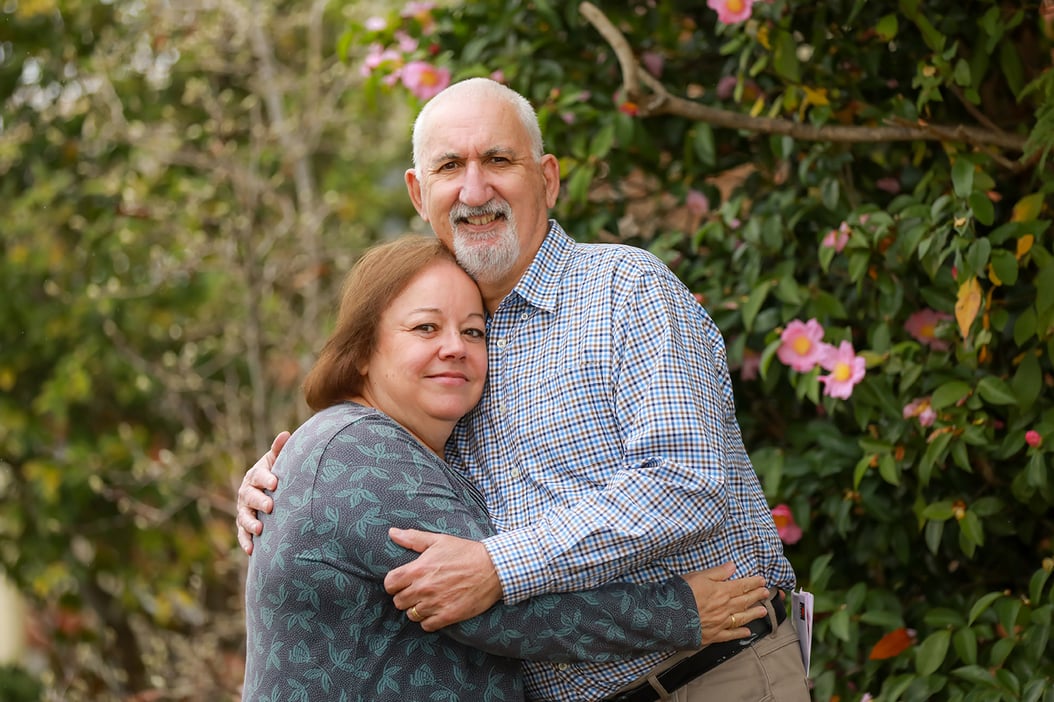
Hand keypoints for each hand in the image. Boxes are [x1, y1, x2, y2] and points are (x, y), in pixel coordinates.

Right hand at [236, 431, 288, 554]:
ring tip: (260, 530)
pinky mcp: (244, 526)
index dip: (265, 478)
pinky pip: (242, 535)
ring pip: (244, 517)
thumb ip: (279, 450)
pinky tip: (252, 550)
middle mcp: (246, 492)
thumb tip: (286, 434)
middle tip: (270, 507)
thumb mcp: (277, 462)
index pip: (258, 476)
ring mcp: (243, 510)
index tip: (275, 483)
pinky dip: (245, 542)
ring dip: (250, 523)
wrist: (268, 491)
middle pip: (249, 497)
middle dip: (259, 502)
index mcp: (255, 476)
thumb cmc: (276, 474)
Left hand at [383, 528, 502, 631]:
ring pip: (411, 615)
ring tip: (426, 601)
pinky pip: (426, 625)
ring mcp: (435, 603)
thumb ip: (413, 538)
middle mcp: (424, 588)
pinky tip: (436, 611)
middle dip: (405, 596)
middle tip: (416, 591)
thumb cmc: (465, 552)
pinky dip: (428, 620)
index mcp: (418, 569)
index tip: (401, 582)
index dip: (393, 584)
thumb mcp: (439, 540)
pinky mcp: (448, 615)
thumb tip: (392, 533)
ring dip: (416, 609)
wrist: (493, 568)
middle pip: (398, 601)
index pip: (390, 583)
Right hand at [682, 562, 770, 644]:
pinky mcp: (713, 635)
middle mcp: (724, 608)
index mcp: (721, 591)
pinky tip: (747, 632)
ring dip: (753, 614)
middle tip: (766, 593)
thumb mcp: (698, 576)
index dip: (753, 583)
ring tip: (763, 611)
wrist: (669, 616)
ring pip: (741, 618)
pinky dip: (740, 633)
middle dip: (757, 596)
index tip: (762, 581)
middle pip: (744, 601)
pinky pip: (730, 635)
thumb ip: (717, 572)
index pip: (741, 586)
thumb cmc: (682, 593)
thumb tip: (732, 566)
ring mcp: (720, 623)